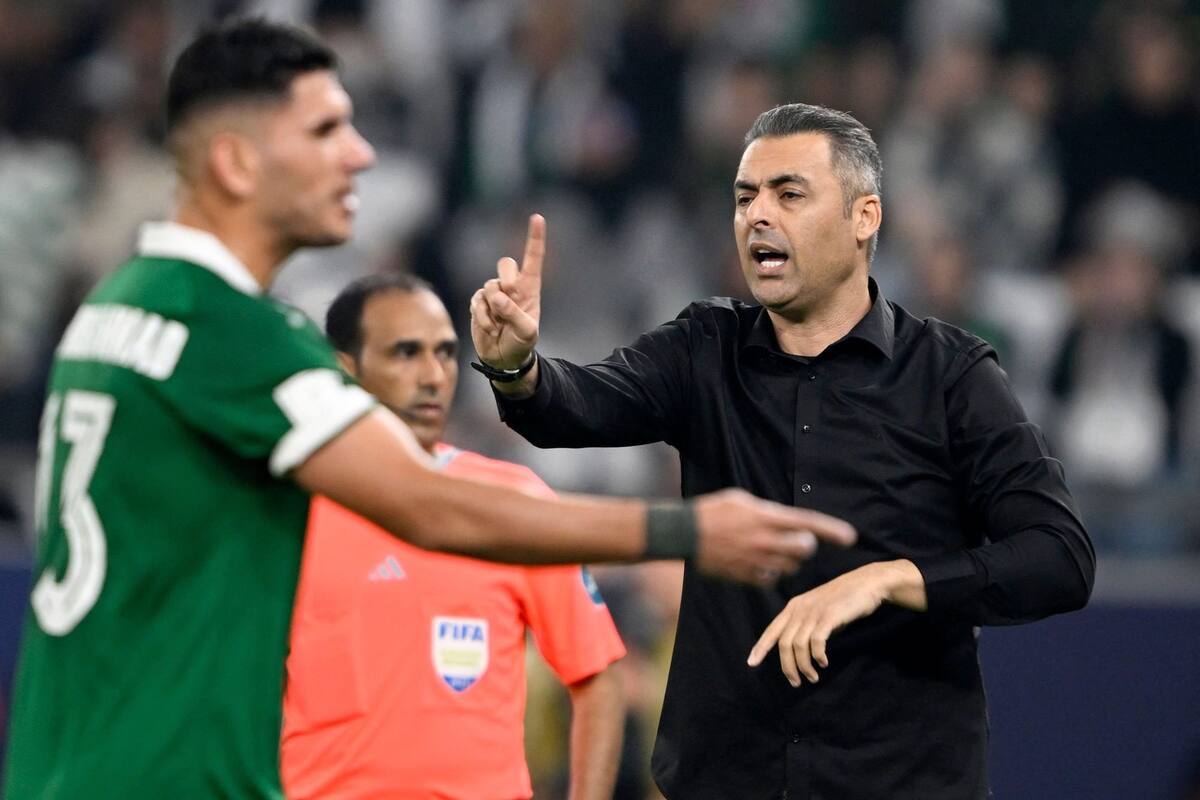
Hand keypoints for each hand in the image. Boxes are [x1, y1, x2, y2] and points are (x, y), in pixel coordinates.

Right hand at [470, 213, 543, 369]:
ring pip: (489, 286)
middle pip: (505, 264)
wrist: (503, 359)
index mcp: (530, 289)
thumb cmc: (521, 344)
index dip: (535, 238)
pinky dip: (483, 317)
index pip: (533, 259)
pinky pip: (477, 301)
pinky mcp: (479, 303)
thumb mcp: (526, 332)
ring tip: (500, 325)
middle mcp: (512, 287)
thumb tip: (497, 297)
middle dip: (506, 279)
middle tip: (510, 299)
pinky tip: (490, 328)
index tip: (537, 217)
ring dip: (493, 308)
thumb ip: (514, 313)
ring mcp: (494, 294)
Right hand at [692, 489, 855, 586]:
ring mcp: (757, 561)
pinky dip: (770, 573)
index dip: (832, 530)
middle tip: (794, 540)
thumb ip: (766, 511)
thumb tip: (780, 519)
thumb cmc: (712, 511)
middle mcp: (766, 540)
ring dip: (788, 559)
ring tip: (770, 549)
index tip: (850, 537)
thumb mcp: (741, 500)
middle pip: (805, 549)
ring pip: (790, 566)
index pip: (808, 523)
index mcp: (766, 517)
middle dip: (805, 544)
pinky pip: (771, 579)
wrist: (684, 535)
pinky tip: (757, 563)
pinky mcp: (746, 576)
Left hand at [746, 560, 925, 685]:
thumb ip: (806, 626)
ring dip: (804, 666)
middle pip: (784, 644)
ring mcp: (814, 611)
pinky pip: (816, 641)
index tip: (751, 663)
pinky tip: (824, 662)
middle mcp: (799, 608)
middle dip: (787, 667)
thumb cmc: (843, 601)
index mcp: (794, 606)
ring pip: (798, 646)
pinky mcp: (829, 616)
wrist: (867, 583)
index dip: (760, 647)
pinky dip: (817, 655)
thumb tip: (798, 652)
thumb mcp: (818, 612)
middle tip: (796, 683)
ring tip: (813, 677)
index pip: (772, 630)